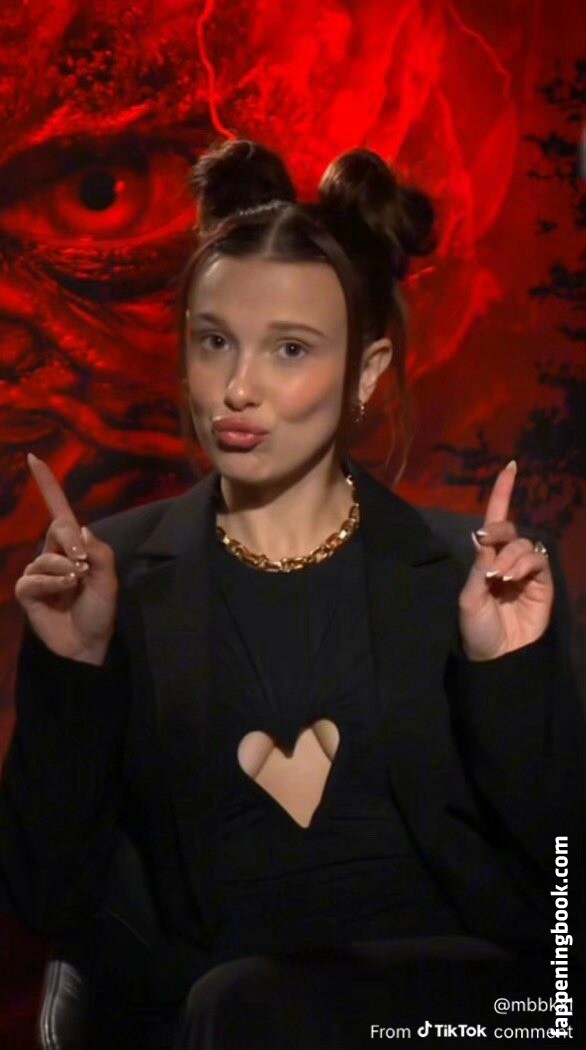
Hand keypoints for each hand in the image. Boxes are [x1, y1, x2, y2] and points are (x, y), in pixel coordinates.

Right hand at [14, 454, 117, 664]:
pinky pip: (33, 577)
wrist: (88, 643)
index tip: (34, 457)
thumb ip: (99, 551)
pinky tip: (62, 591)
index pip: (59, 511)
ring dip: (64, 569)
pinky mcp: (28, 592)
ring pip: (46, 556)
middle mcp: (54, 555)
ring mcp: (39, 573)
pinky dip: (50, 582)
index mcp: (74, 548)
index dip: (48, 485)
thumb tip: (80, 530)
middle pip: (57, 528)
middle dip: (71, 543)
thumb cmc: (100, 610)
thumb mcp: (108, 578)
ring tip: (75, 585)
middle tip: (83, 564)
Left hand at [458, 460, 553, 660]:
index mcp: (485, 559)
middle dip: (499, 530)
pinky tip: (511, 578)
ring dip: (510, 555)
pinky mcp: (542, 583)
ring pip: (523, 544)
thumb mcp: (470, 597)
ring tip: (499, 578)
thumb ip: (479, 566)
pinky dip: (524, 564)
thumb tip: (483, 534)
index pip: (494, 521)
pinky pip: (538, 560)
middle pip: (508, 529)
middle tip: (488, 543)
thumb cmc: (477, 629)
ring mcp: (526, 571)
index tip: (511, 467)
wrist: (497, 657)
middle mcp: (506, 560)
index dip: (503, 493)